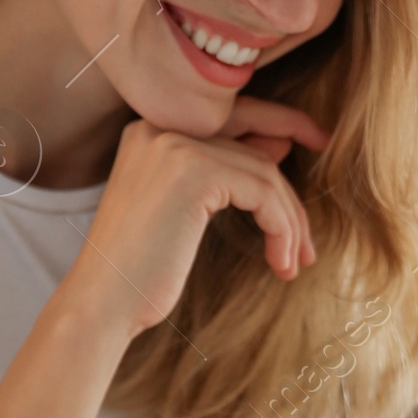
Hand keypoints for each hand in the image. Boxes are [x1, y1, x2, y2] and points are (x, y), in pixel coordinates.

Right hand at [0, 94, 326, 417]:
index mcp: (150, 130)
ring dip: (289, 222)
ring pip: (264, 173)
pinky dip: (282, 228)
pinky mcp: (193, 171)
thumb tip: (278, 144)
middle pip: (252, 147)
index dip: (280, 122)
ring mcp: (174, 144)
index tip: (316, 141)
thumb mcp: (183, 212)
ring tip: (294, 262)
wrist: (102, 303)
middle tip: (310, 241)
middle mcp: (159, 126)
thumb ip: (222, 171)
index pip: (231, 114)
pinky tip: (281, 262)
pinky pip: (263, 191)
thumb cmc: (139, 271)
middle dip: (289, 195)